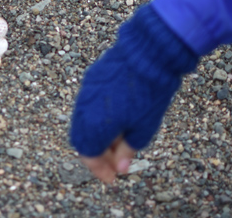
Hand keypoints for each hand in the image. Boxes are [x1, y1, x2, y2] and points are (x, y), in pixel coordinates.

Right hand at [69, 5, 198, 180]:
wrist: (148, 54)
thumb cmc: (149, 93)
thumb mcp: (143, 128)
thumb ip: (127, 150)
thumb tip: (119, 168)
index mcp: (95, 124)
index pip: (88, 154)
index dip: (99, 169)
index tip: (112, 178)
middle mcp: (85, 108)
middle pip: (82, 139)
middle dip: (97, 154)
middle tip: (114, 163)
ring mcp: (87, 91)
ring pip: (84, 122)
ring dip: (97, 136)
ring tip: (117, 142)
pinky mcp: (92, 78)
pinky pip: (89, 105)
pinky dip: (98, 119)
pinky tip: (115, 121)